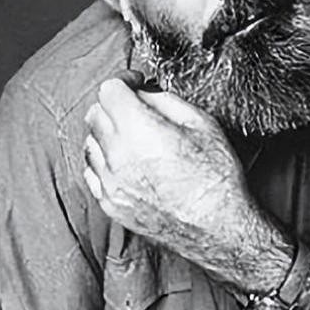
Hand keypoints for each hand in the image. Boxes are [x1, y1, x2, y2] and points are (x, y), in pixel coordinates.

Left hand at [83, 78, 276, 289]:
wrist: (218, 228)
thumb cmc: (217, 178)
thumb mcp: (203, 124)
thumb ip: (165, 101)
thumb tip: (144, 93)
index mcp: (139, 130)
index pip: (109, 91)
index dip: (124, 80)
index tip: (137, 83)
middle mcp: (117, 156)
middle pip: (95, 113)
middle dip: (115, 104)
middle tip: (137, 107)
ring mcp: (110, 183)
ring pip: (90, 142)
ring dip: (107, 133)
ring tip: (134, 136)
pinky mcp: (110, 204)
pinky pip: (93, 172)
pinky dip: (105, 161)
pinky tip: (127, 162)